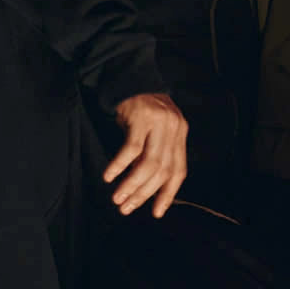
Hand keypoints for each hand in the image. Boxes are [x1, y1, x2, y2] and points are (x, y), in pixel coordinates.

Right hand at [106, 93, 187, 217]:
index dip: (168, 194)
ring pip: (148, 163)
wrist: (128, 75)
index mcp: (180, 135)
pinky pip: (131, 148)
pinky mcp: (141, 117)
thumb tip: (147, 188)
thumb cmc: (139, 108)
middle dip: (144, 194)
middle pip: (162, 171)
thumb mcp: (155, 131)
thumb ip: (155, 153)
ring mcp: (159, 122)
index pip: (179, 171)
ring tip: (118, 199)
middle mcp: (174, 129)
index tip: (157, 213)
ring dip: (132, 185)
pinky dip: (119, 165)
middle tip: (127, 208)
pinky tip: (109, 176)